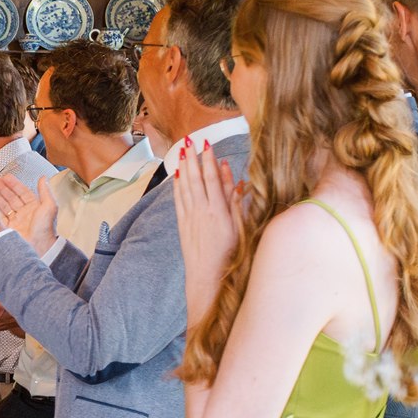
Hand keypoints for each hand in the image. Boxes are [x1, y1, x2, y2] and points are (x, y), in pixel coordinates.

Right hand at [0, 175, 58, 250]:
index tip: (6, 177)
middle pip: (11, 197)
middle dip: (3, 188)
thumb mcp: (49, 207)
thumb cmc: (46, 229)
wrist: (38, 247)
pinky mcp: (8, 229)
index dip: (14, 184)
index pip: (22, 192)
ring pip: (4, 205)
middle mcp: (25, 214)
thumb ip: (45, 191)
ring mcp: (15, 221)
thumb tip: (44, 178)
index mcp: (35, 207)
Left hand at [173, 139, 242, 284]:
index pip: (213, 179)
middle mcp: (202, 211)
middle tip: (191, 140)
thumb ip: (236, 203)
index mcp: (218, 210)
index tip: (208, 145)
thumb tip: (237, 180)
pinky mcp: (182, 224)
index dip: (209, 160)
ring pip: (185, 186)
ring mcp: (190, 217)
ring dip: (184, 167)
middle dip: (193, 158)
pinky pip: (178, 199)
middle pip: (196, 178)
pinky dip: (177, 185)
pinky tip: (176, 175)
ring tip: (183, 151)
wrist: (208, 276)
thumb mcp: (240, 228)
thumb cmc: (231, 254)